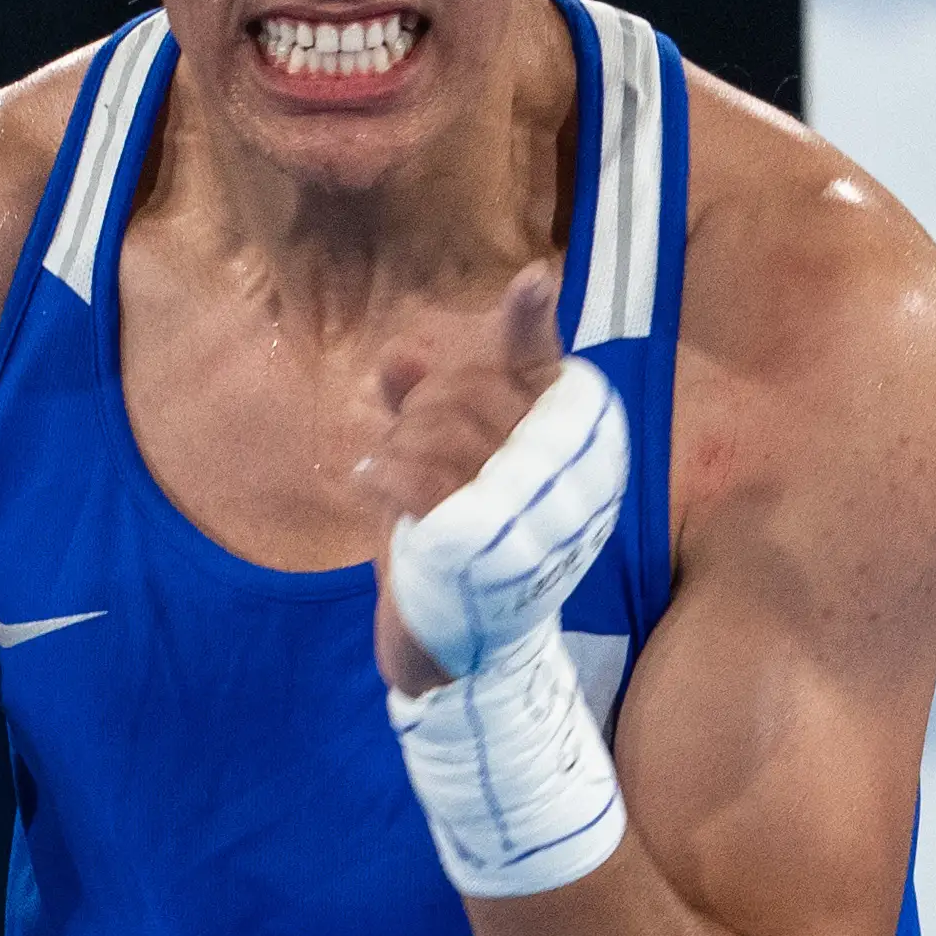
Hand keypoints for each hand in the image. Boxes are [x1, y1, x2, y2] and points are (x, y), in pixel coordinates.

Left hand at [370, 265, 566, 694]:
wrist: (458, 654)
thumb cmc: (457, 550)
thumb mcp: (437, 469)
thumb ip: (425, 408)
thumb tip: (401, 353)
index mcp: (567, 448)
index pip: (546, 372)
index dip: (530, 326)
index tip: (531, 280)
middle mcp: (560, 476)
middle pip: (471, 389)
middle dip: (421, 404)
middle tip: (401, 440)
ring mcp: (526, 512)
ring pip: (442, 428)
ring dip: (397, 442)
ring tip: (386, 473)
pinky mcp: (482, 547)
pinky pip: (419, 477)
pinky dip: (381, 472)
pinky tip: (368, 481)